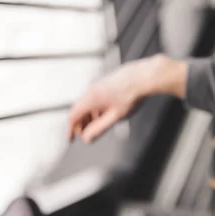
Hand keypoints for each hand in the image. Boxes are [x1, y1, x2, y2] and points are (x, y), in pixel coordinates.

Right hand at [67, 54, 181, 142]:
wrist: (144, 76)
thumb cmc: (131, 95)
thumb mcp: (115, 117)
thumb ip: (99, 128)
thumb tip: (87, 138)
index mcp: (91, 98)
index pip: (73, 116)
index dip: (70, 129)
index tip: (71, 139)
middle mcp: (92, 89)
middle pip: (80, 109)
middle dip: (81, 124)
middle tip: (86, 135)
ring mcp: (99, 84)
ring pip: (89, 103)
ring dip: (90, 116)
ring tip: (97, 127)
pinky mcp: (106, 82)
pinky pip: (96, 97)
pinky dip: (97, 108)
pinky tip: (107, 114)